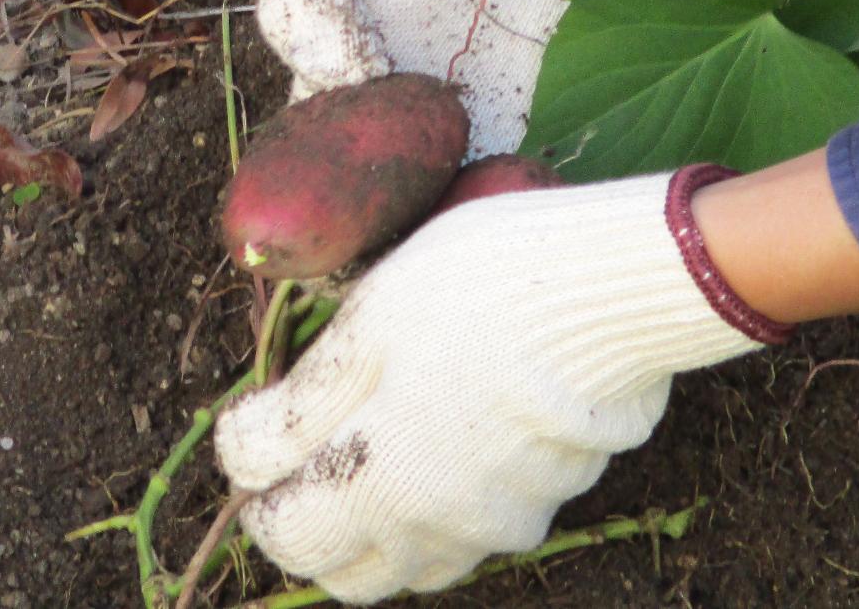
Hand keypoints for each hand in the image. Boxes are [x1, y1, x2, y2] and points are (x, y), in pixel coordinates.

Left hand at [216, 170, 778, 602]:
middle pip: (342, 570)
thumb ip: (304, 401)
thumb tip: (247, 448)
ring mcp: (494, 526)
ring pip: (408, 561)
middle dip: (304, 522)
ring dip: (371, 525)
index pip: (283, 532)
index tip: (250, 429)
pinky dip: (434, 510)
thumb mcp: (368, 322)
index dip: (250, 484)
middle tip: (294, 452)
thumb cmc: (476, 288)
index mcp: (376, 483)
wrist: (611, 290)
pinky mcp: (543, 506)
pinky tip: (439, 439)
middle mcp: (433, 529)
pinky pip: (466, 534)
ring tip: (366, 442)